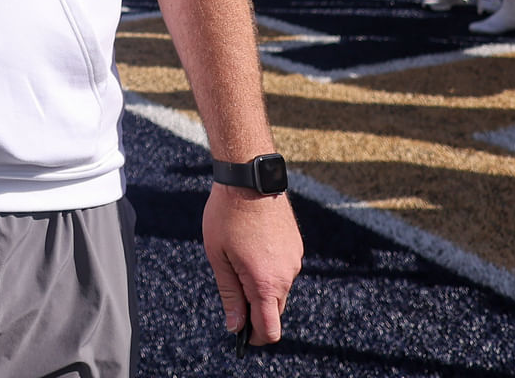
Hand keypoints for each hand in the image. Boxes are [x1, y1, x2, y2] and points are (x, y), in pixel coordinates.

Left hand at [204, 184, 301, 347]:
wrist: (250, 178)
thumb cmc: (227, 216)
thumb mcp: (218, 257)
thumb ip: (230, 295)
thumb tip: (235, 325)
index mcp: (266, 282)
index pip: (270, 329)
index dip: (255, 337)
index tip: (241, 334)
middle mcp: (286, 274)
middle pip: (274, 310)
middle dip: (256, 311)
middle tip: (232, 292)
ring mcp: (294, 259)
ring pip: (279, 289)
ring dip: (262, 287)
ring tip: (239, 260)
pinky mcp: (296, 246)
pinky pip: (283, 270)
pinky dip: (269, 269)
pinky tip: (252, 248)